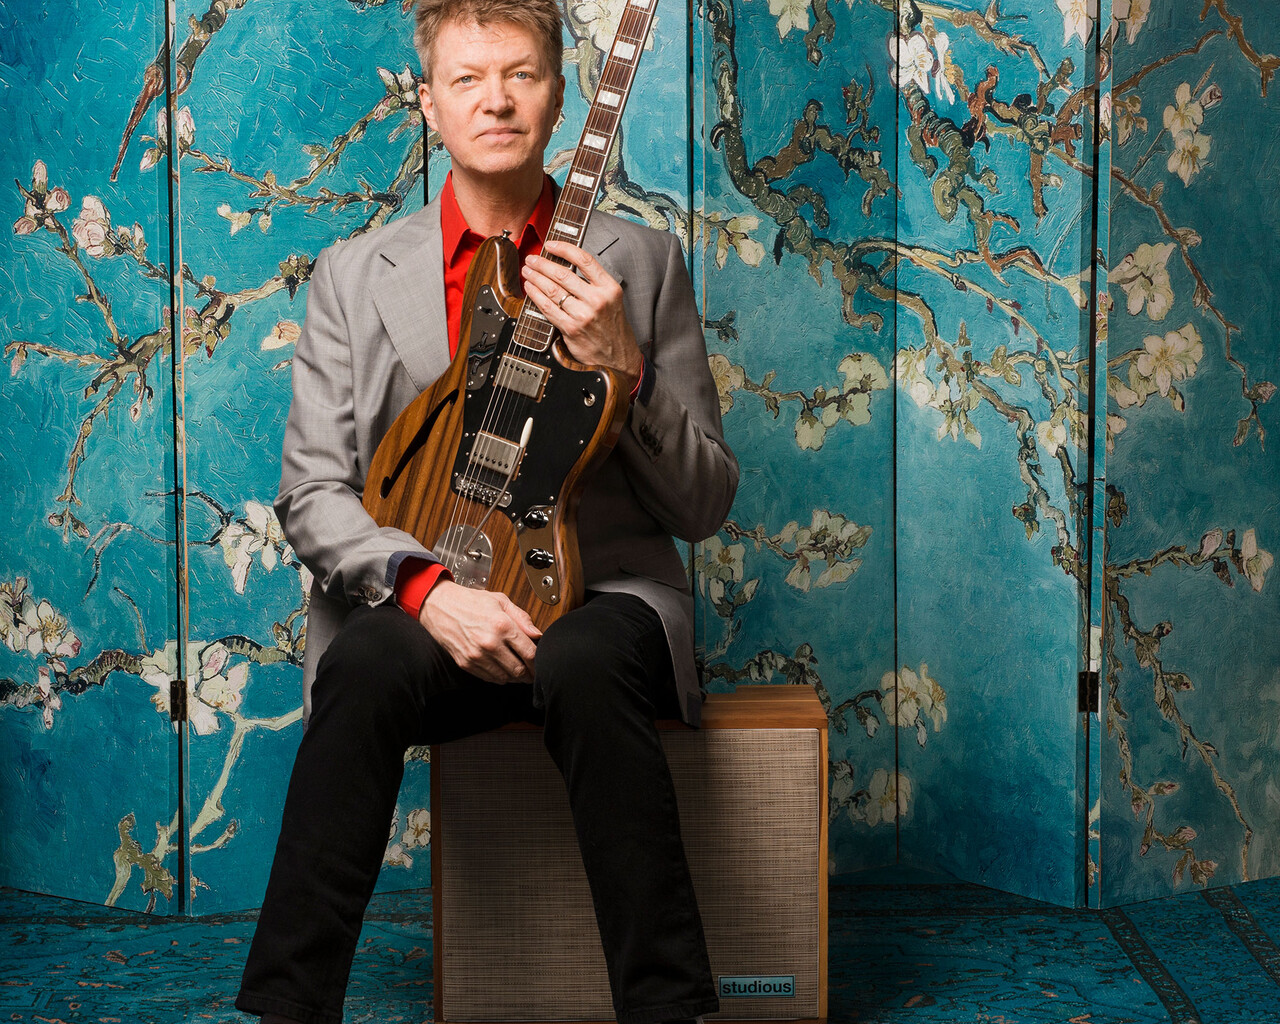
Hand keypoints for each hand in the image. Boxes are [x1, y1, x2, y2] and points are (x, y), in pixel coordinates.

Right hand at [418, 581, 541, 683]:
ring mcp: (477, 656)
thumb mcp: (500, 601)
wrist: (439, 606)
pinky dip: (500, 677)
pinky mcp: (466, 663)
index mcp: (502, 626)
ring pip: (505, 677)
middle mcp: (490, 643)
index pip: (529, 653)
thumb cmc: (469, 602)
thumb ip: (522, 618)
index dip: (539, 662)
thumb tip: (537, 634)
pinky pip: (489, 678)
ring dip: (515, 677)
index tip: (541, 663)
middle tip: (533, 672)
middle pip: (519, 670)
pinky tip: (503, 670)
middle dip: (530, 674)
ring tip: (520, 672)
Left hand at [521, 240, 642, 385]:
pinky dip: (536, 296)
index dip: (564, 248)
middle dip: (542, 264)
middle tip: (532, 259)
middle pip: (563, 274)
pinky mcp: (572, 329)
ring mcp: (584, 315)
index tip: (550, 244)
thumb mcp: (611, 299)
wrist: (617, 356)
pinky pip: (548, 308)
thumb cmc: (611, 327)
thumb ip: (593, 283)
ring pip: (553, 290)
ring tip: (528, 272)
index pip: (584, 260)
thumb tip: (565, 265)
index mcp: (609, 288)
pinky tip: (531, 289)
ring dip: (536, 278)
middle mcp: (598, 300)